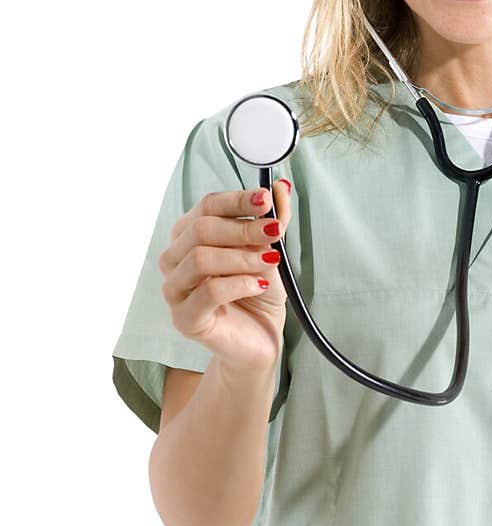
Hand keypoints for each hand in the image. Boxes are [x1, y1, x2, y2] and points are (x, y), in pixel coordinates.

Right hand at [158, 179, 292, 371]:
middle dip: (243, 228)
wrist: (260, 338)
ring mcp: (175, 290)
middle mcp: (175, 259)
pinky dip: (239, 284)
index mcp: (189, 236)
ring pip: (200, 259)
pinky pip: (208, 292)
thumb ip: (274, 220)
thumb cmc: (257, 292)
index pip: (206, 206)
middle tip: (274, 231)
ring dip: (241, 256)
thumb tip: (281, 187)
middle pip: (201, 229)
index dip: (237, 200)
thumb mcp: (270, 250)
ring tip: (270, 261)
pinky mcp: (185, 319)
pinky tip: (258, 284)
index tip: (266, 199)